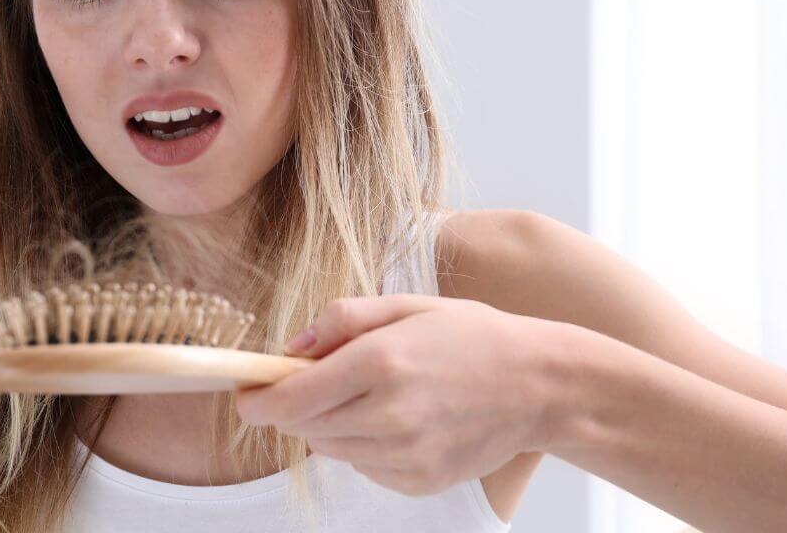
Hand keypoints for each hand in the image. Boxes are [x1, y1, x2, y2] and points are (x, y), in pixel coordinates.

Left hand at [234, 294, 576, 495]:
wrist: (540, 385)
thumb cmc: (474, 336)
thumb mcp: (407, 305)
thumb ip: (343, 319)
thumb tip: (289, 347)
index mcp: (381, 363)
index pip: (288, 401)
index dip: (255, 400)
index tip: (246, 392)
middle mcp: (389, 415)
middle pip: (303, 427)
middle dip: (298, 404)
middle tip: (325, 378)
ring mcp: (405, 454)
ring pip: (331, 448)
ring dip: (333, 423)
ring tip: (376, 393)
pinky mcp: (418, 481)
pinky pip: (364, 466)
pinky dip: (366, 445)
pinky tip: (401, 418)